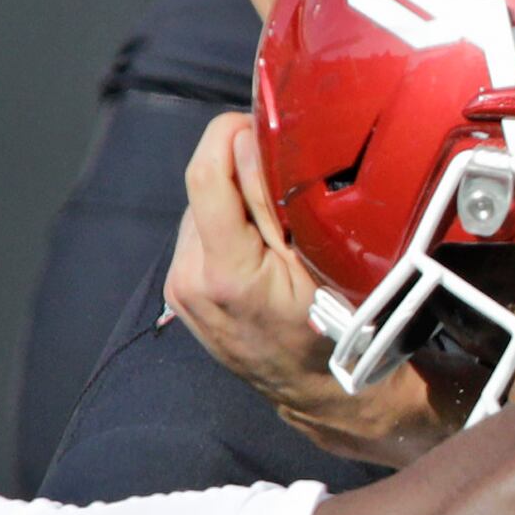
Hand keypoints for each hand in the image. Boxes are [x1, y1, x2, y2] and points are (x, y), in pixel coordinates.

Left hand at [166, 113, 453, 467]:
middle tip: (289, 193)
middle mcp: (190, 281)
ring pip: (201, 208)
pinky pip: (199, 234)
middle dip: (242, 174)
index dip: (228, 133)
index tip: (261, 126)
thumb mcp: (321, 262)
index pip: (205, 173)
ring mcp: (179, 290)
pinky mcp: (178, 293)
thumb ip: (275, 200)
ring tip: (278, 231)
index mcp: (226, 274)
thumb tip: (248, 138)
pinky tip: (259, 250)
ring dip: (234, 202)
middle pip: (204, 186)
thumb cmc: (336, 330)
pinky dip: (226, 228)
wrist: (316, 389)